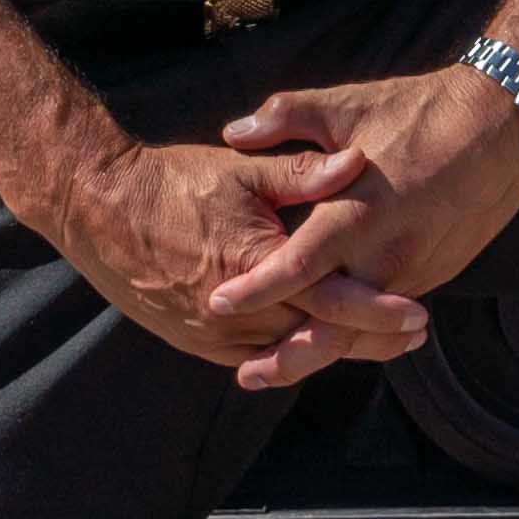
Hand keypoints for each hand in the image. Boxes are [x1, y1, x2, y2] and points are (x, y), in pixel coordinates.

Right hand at [25, 127, 380, 377]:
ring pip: (289, 354)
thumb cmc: (174, 182)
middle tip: (414, 335)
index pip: (333, 302)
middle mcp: (237, 314)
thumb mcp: (243, 170)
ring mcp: (214, 335)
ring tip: (379, 343)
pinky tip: (318, 344)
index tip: (419, 315)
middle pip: (318, 339)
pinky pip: (255, 357)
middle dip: (368, 339)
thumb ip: (304, 172)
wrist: (99, 209)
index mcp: (257, 268)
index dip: (379, 312)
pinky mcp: (197, 342)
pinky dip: (290, 352)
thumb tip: (359, 162)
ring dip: (332, 349)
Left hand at [204, 60, 518, 388]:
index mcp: (358, 212)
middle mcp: (388, 252)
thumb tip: (233, 132)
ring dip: (324, 349)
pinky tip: (332, 337)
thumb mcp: (348, 106)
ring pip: (364, 327)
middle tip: (249, 375)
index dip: (257, 288)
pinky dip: (359, 329)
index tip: (218, 302)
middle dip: (290, 354)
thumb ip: (286, 119)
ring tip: (279, 368)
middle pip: (333, 321)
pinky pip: (389, 312)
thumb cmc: (419, 111)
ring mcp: (416, 269)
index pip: (297, 265)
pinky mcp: (436, 273)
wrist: (502, 124)